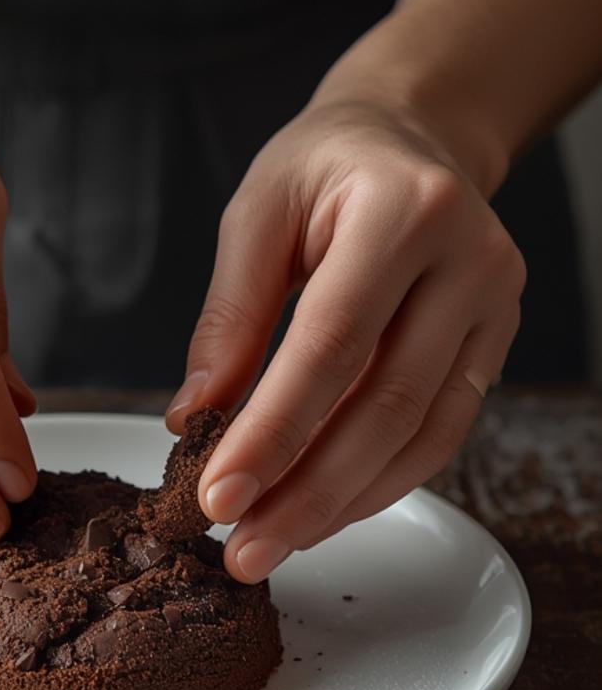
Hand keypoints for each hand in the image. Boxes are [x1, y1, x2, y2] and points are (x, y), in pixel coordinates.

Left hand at [168, 99, 524, 581]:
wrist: (410, 139)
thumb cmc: (324, 169)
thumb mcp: (256, 213)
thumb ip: (229, 316)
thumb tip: (193, 420)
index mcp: (402, 211)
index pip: (332, 343)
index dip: (274, 430)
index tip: (217, 496)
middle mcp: (467, 260)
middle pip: (385, 404)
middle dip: (306, 492)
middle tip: (243, 550)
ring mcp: (494, 306)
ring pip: (420, 435)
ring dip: (341, 503)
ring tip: (271, 544)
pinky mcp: (495, 343)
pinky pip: (439, 435)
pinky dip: (378, 484)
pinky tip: (323, 513)